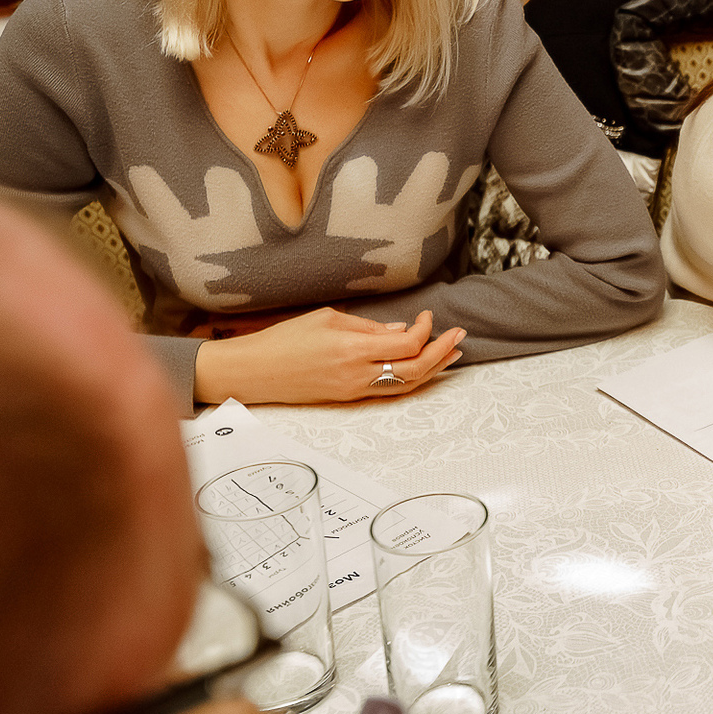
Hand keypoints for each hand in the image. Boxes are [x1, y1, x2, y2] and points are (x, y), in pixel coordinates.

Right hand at [193, 308, 464, 404]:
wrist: (253, 372)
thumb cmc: (284, 339)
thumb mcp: (327, 320)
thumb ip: (367, 328)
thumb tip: (399, 331)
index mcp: (352, 350)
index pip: (407, 344)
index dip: (425, 331)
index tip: (427, 315)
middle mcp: (357, 375)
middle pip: (414, 369)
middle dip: (441, 351)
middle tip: (460, 335)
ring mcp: (353, 391)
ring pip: (406, 385)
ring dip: (433, 369)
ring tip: (452, 353)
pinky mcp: (348, 398)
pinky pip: (389, 391)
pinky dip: (410, 379)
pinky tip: (422, 367)